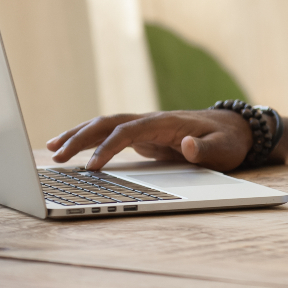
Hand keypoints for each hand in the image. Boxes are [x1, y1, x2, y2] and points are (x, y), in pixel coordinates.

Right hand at [46, 110, 253, 171]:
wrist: (236, 128)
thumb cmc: (229, 140)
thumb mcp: (223, 148)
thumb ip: (204, 148)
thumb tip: (187, 145)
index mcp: (167, 122)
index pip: (130, 131)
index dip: (109, 147)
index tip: (92, 168)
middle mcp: (151, 120)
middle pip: (109, 123)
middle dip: (81, 137)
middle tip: (56, 156)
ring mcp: (146, 126)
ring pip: (106, 126)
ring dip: (79, 135)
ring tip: (51, 149)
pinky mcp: (144, 135)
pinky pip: (111, 135)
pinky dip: (90, 140)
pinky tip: (72, 150)